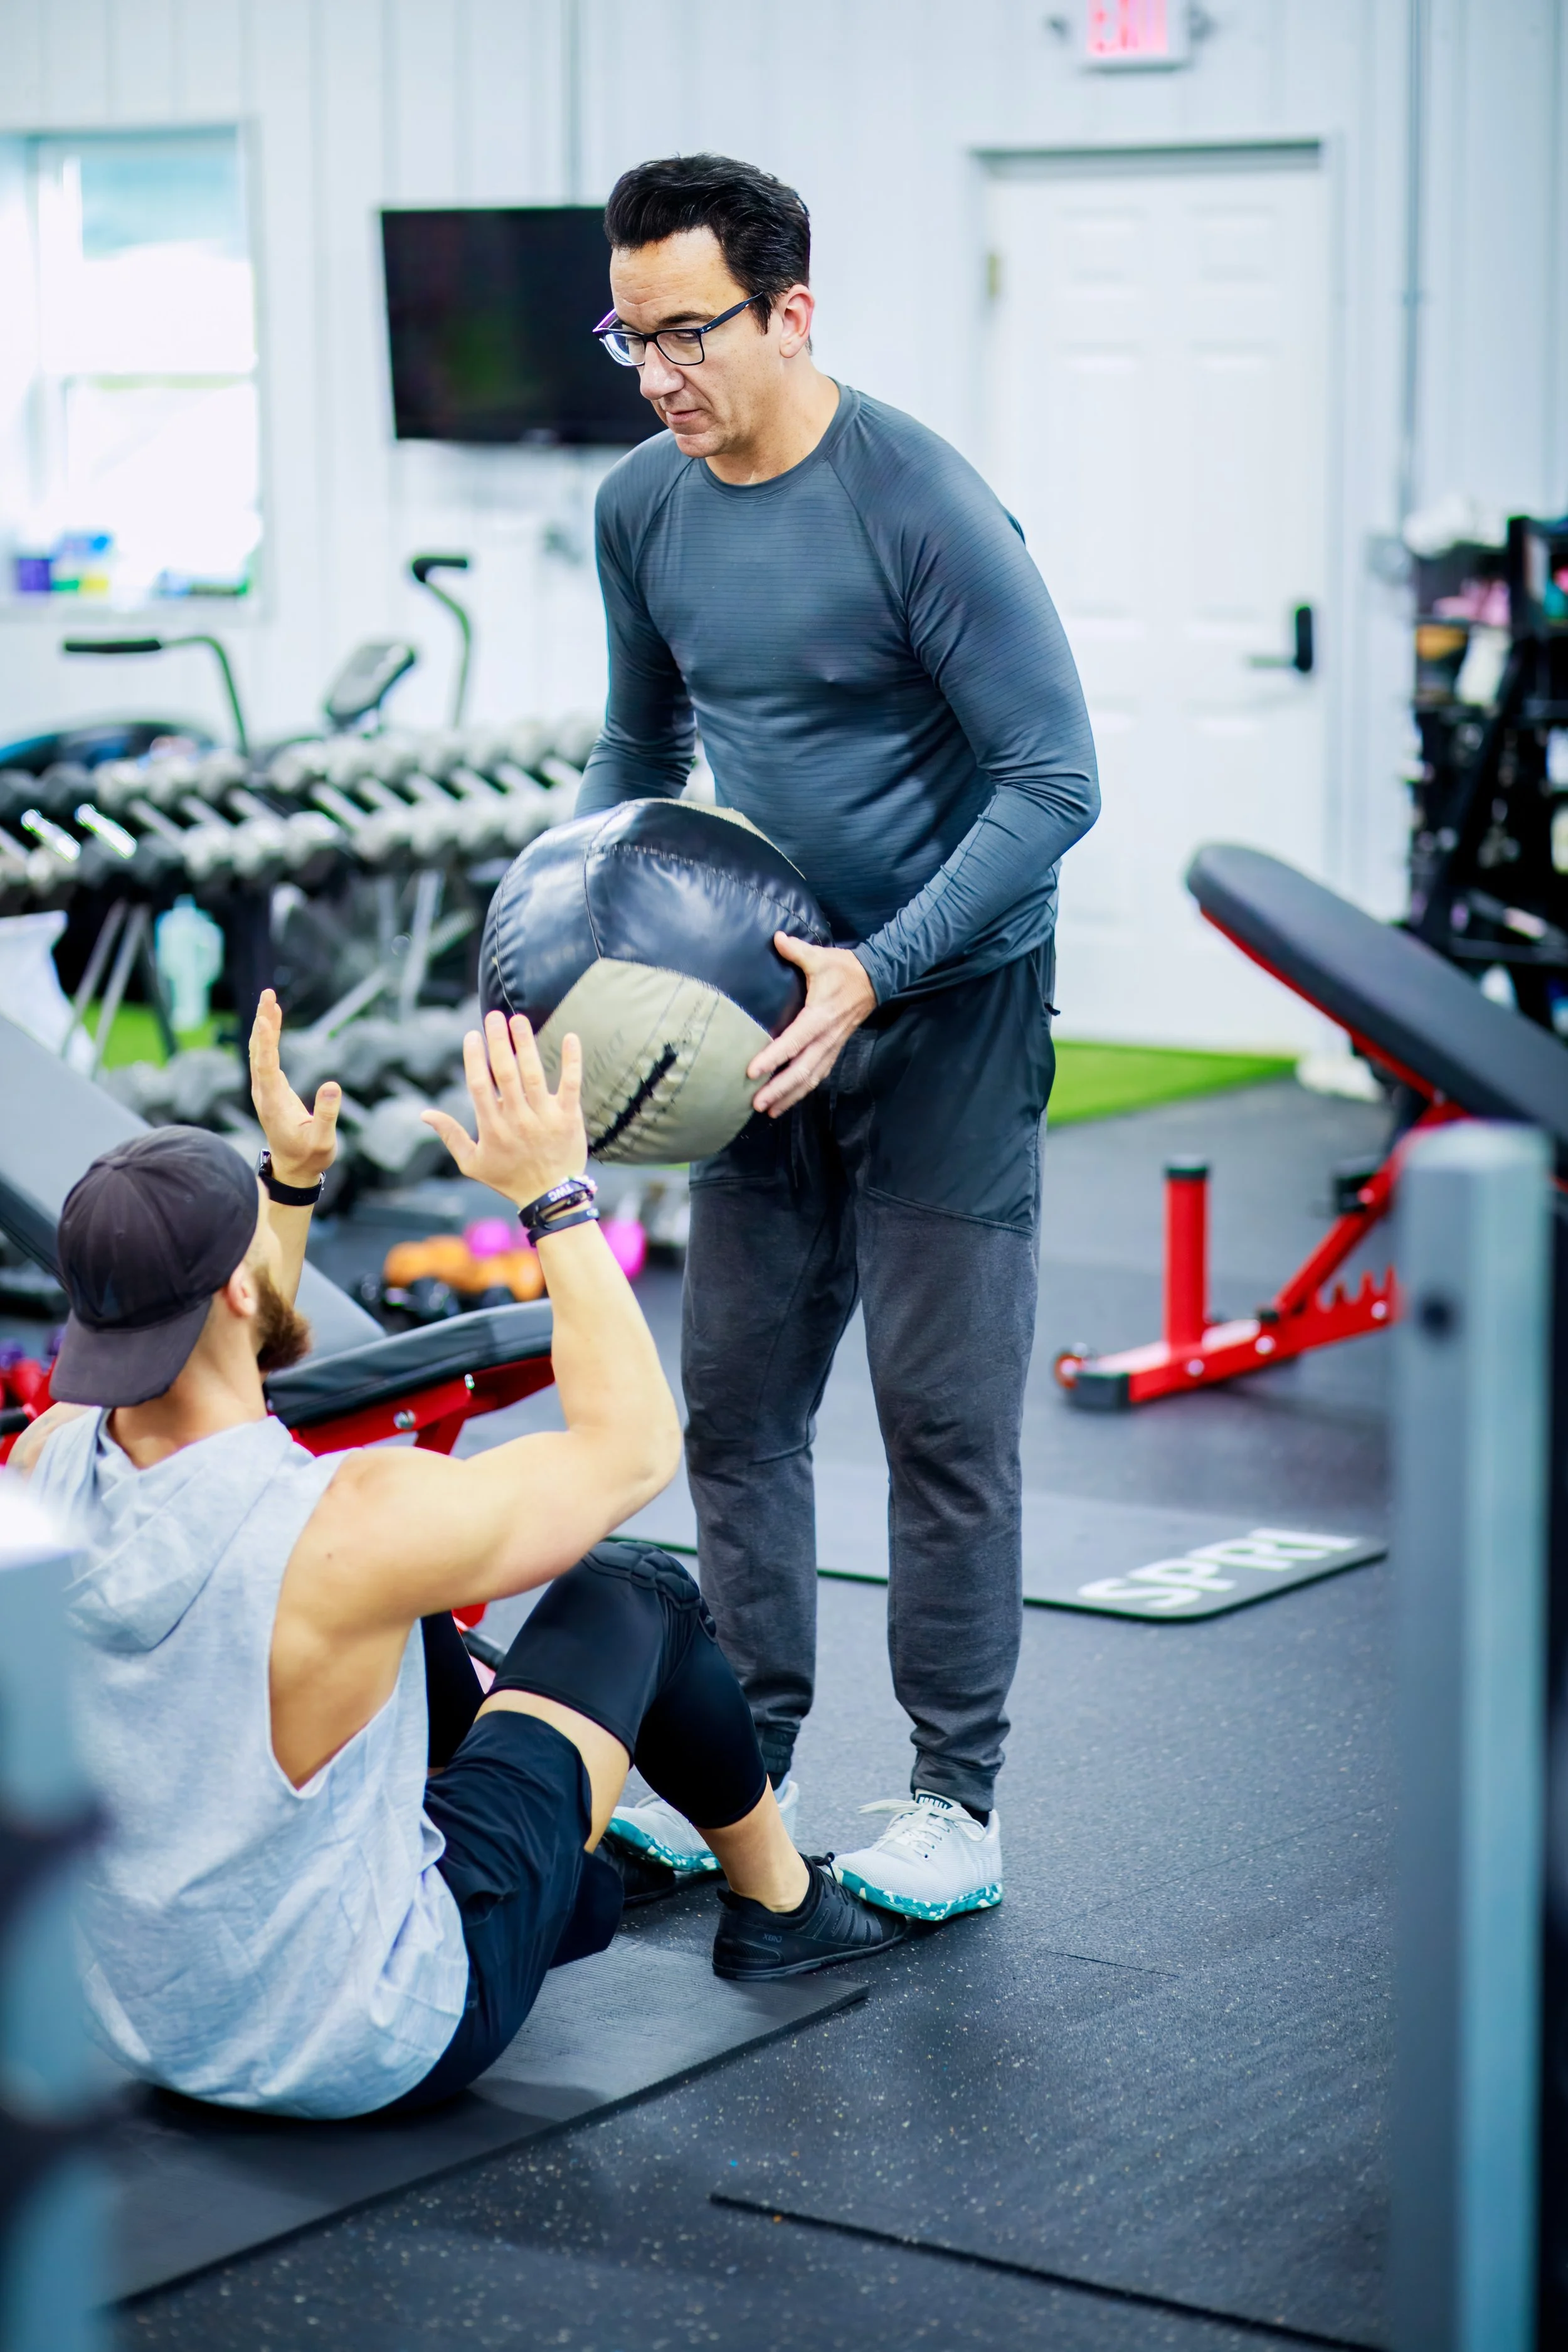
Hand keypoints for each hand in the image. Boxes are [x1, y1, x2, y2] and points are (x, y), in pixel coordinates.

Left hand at [249, 989, 340, 1183]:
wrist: (294, 1169)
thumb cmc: (311, 1157)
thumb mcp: (323, 1141)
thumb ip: (327, 1114)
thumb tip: (333, 1084)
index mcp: (274, 1104)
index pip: (267, 1066)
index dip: (267, 1041)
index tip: (267, 1017)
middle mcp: (264, 1094)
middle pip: (259, 1051)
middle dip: (263, 1022)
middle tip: (268, 994)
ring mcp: (265, 1091)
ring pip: (259, 1051)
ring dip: (263, 1025)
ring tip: (269, 999)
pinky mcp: (270, 1089)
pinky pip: (265, 1057)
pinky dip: (267, 1036)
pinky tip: (271, 1021)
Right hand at [422, 1011, 588, 1206]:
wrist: (550, 1197)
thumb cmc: (508, 1178)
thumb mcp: (472, 1163)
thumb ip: (450, 1135)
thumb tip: (424, 1113)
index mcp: (492, 1128)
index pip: (480, 1086)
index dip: (475, 1058)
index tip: (472, 1035)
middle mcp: (518, 1119)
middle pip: (506, 1073)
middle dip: (498, 1042)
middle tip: (494, 1016)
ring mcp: (545, 1117)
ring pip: (534, 1074)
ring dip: (526, 1044)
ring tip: (518, 1019)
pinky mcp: (569, 1117)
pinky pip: (571, 1084)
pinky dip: (572, 1060)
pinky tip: (571, 1037)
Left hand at [746, 935, 876, 1116]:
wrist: (876, 979)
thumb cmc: (844, 969)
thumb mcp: (821, 957)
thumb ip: (796, 950)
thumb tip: (776, 938)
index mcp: (820, 1016)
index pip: (793, 1041)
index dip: (773, 1057)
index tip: (752, 1070)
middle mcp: (827, 1037)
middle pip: (802, 1070)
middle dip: (779, 1089)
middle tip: (756, 1103)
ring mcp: (833, 1046)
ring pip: (811, 1078)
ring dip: (790, 1096)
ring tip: (768, 1110)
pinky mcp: (835, 1049)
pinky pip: (819, 1075)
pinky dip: (803, 1091)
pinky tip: (787, 1102)